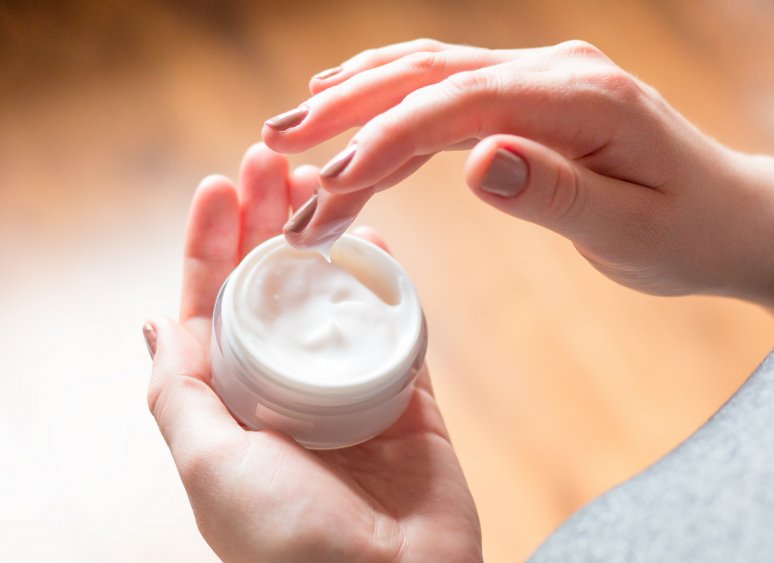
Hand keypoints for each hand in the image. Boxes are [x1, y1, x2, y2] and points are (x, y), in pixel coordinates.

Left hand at [144, 143, 481, 561]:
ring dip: (325, 238)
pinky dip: (388, 282)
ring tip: (324, 181)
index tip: (219, 185)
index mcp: (232, 406)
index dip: (211, 245)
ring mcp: (348, 392)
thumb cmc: (287, 541)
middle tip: (274, 161)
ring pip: (332, 297)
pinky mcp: (407, 398)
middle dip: (268, 223)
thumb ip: (180, 393)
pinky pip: (397, 328)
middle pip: (272, 288)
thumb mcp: (209, 465)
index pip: (212, 308)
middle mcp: (285, 393)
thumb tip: (154, 324)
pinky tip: (379, 238)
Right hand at [262, 39, 773, 317]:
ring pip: (434, 74)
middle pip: (434, 73)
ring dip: (362, 99)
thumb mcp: (633, 229)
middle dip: (352, 108)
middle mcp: (558, 71)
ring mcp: (545, 78)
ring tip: (296, 132)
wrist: (731, 216)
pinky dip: (399, 104)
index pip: (463, 104)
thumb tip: (479, 161)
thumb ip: (556, 194)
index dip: (389, 138)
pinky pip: (454, 91)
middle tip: (279, 143)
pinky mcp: (536, 99)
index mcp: (585, 98)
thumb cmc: (690, 230)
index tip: (333, 185)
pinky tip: (356, 111)